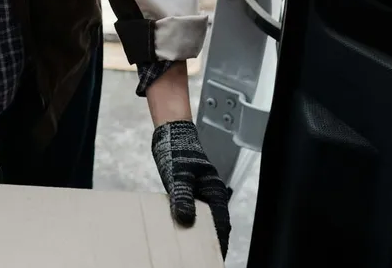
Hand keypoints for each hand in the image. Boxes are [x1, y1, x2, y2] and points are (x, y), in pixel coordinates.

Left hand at [152, 120, 231, 257]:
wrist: (170, 135)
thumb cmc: (177, 152)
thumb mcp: (178, 175)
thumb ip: (182, 196)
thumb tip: (185, 221)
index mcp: (214, 191)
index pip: (221, 223)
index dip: (220, 241)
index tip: (216, 256)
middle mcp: (210, 194)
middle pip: (213, 224)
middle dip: (209, 241)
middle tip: (202, 257)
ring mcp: (199, 194)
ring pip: (202, 219)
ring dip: (197, 233)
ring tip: (190, 249)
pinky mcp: (189, 193)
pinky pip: (191, 212)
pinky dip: (188, 223)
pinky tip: (179, 231)